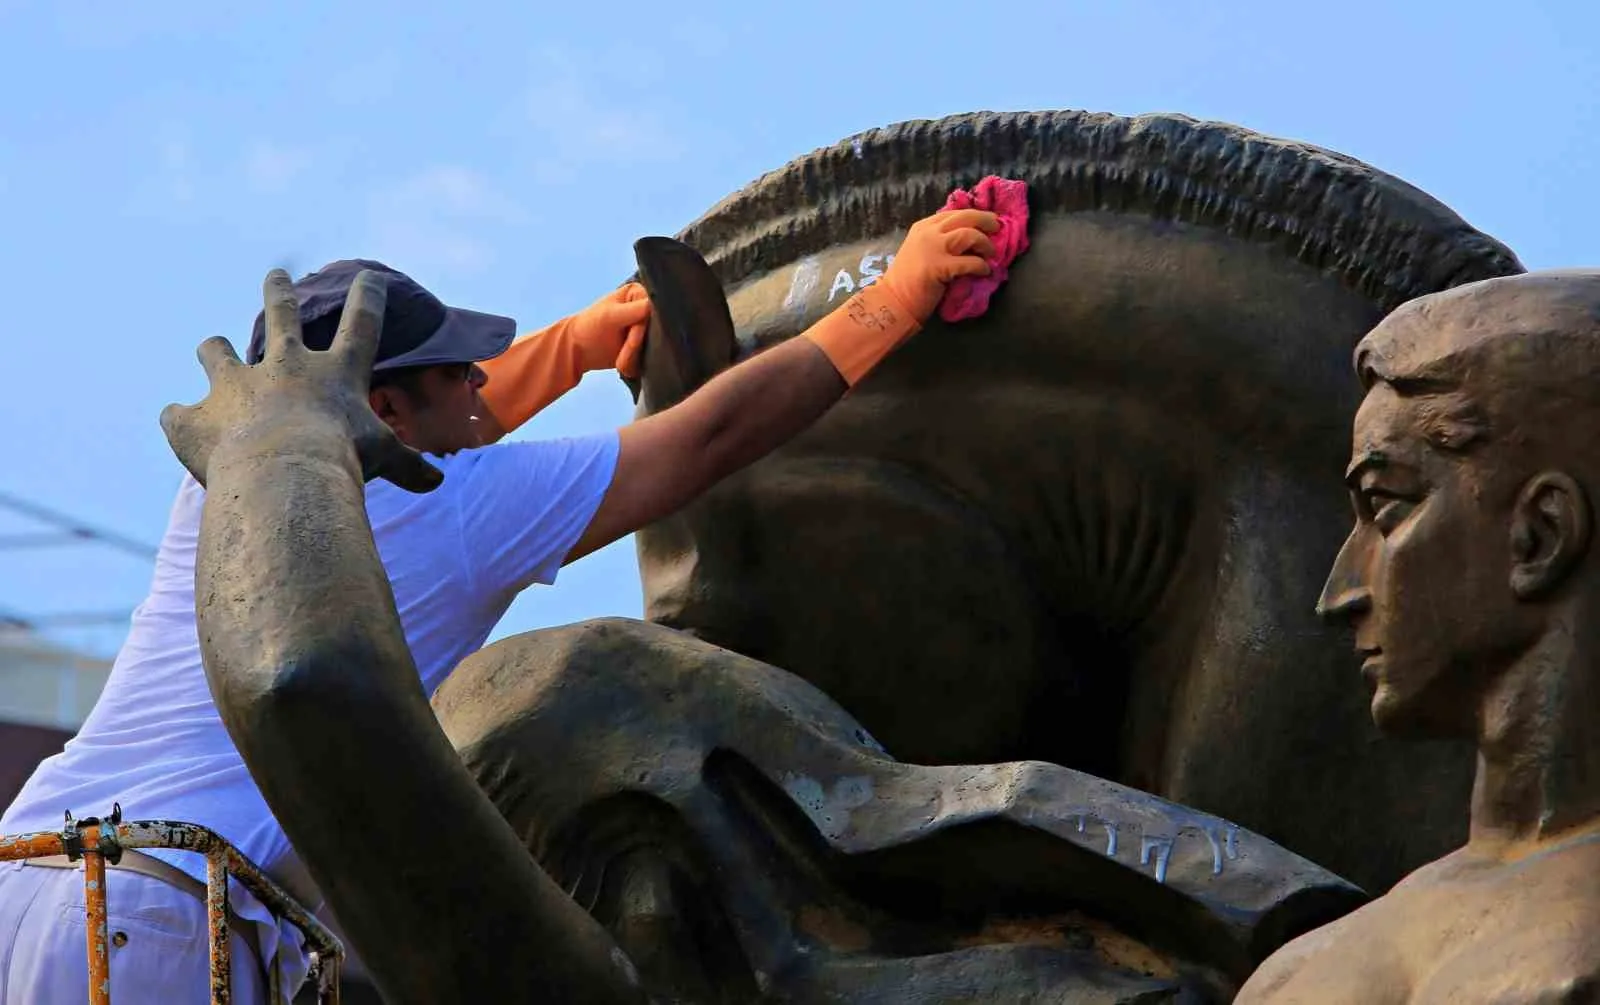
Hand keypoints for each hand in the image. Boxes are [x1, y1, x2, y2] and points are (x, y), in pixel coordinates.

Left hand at [159, 269, 442, 492]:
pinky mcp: (195, 416)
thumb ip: (407, 467)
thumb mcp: (383, 459)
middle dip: (280, 292)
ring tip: (214, 346)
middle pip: (281, 315)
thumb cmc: (342, 459)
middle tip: (276, 275)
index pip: (361, 325)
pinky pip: (177, 415)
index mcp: (334, 372)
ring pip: (217, 352)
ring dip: (216, 349)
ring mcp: (234, 386)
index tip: (370, 278)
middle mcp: (283, 367)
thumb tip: (436, 485)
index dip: (369, 299)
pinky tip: (181, 425)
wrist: (282, 473)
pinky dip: (180, 420)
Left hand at [571, 282, 651, 378]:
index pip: (653, 311)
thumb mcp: (610, 316)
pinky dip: (637, 363)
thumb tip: (655, 306)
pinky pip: (649, 355)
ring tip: (620, 364)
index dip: (642, 329)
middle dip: (637, 347)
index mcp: (638, 293)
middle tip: (621, 360)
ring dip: (636, 358)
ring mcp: (645, 327)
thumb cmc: (589, 326)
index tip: (630, 344)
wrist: (577, 349)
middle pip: (656, 330)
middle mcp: (645, 308)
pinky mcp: (643, 344)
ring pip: (654, 345)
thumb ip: (633, 310)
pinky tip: (624, 366)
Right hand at [878, 208, 999, 320]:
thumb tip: (967, 240)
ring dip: (985, 243)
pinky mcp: (940, 267)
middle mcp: (928, 233)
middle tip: (997, 227)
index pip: (953, 214)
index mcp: (922, 227)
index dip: (974, 215)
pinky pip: (970, 262)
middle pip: (965, 217)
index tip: (985, 222)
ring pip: (969, 234)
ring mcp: (933, 248)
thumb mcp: (920, 251)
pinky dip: (982, 266)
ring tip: (990, 254)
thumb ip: (938, 241)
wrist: (893, 302)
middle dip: (985, 220)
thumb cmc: (906, 281)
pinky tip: (984, 271)